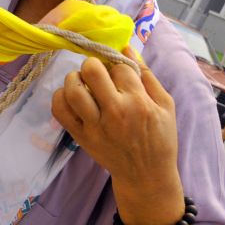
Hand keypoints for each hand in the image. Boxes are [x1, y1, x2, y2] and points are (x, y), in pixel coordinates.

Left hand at [51, 49, 177, 192]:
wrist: (145, 176)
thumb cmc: (159, 138)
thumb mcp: (165, 105)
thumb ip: (147, 75)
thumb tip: (126, 47)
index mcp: (139, 102)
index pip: (119, 66)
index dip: (116, 62)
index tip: (116, 68)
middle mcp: (114, 112)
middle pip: (91, 71)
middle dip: (93, 64)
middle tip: (97, 71)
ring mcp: (94, 126)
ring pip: (72, 89)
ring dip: (74, 78)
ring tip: (83, 82)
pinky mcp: (80, 136)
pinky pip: (59, 110)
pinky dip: (60, 97)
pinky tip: (72, 96)